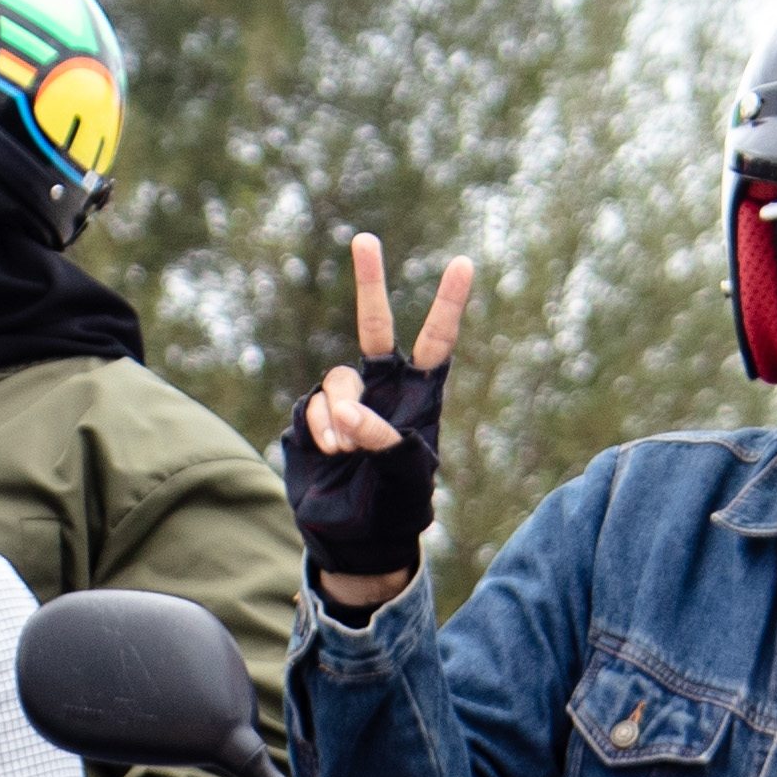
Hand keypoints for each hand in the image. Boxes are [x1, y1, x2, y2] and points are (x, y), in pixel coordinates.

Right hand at [286, 233, 472, 607]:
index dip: (448, 304)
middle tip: (365, 239)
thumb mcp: (406, 478)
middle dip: (369, 282)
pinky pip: (313, 406)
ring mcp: (345, 401)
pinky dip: (322, 429)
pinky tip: (332, 453)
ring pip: (338, 380)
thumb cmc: (395, 508)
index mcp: (419, 396)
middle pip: (375, 326)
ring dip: (342, 413)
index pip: (437, 342)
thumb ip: (386, 441)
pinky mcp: (312, 416)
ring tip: (349, 450)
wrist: (353, 537)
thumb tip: (350, 414)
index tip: (463, 263)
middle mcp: (383, 389)